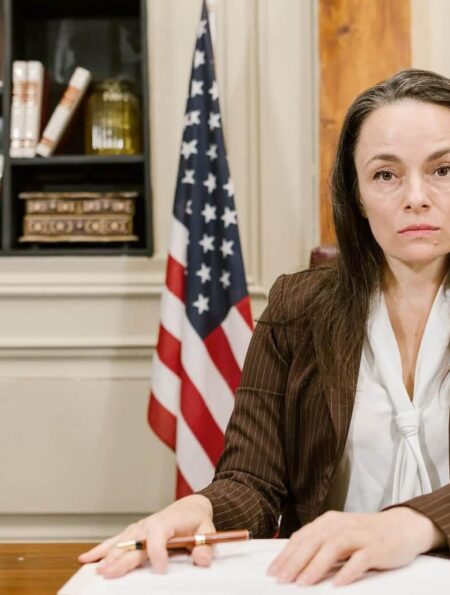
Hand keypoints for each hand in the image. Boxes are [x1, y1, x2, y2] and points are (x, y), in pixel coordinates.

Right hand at [78, 494, 214, 577]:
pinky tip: (87, 558)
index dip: (157, 551)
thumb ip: (204, 545)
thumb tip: (203, 559)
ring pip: (122, 542)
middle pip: (134, 542)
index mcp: (167, 522)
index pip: (158, 534)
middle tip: (111, 573)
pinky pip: (116, 541)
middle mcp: (149, 524)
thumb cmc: (196, 519)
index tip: (160, 568)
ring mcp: (139, 528)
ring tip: (99, 569)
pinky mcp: (134, 533)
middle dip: (122, 558)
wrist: (190, 507)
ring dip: (109, 556)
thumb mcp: (206, 530)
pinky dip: (101, 549)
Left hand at [267, 507, 445, 586]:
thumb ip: (320, 544)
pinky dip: (348, 570)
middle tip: (282, 579)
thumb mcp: (340, 534)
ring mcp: (359, 535)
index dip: (286, 554)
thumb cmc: (366, 534)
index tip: (273, 571)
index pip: (302, 537)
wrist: (402, 526)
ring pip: (332, 548)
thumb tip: (294, 562)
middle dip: (295, 561)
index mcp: (328, 521)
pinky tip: (338, 583)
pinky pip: (360, 559)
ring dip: (316, 566)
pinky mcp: (376, 547)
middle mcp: (341, 525)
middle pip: (313, 542)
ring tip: (303, 583)